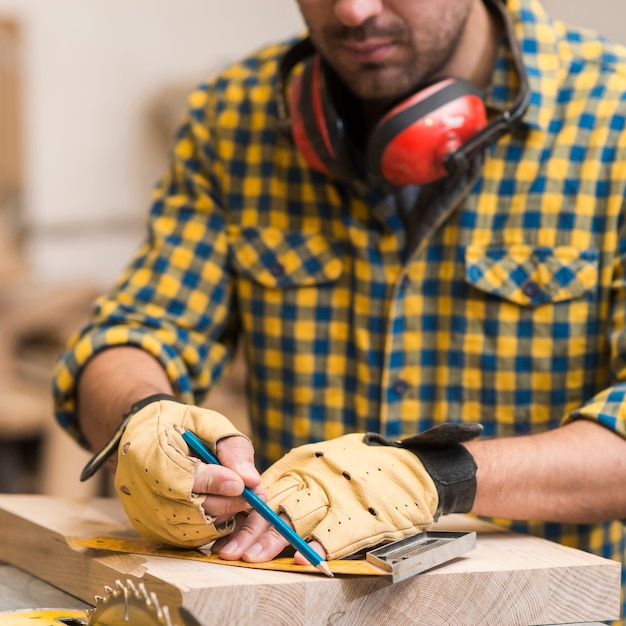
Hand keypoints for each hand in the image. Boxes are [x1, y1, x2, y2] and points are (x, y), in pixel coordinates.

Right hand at [114, 398, 261, 547]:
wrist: (141, 436)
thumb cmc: (180, 424)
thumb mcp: (207, 423)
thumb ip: (230, 448)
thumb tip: (251, 480)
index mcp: (149, 455)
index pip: (184, 479)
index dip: (216, 483)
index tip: (243, 483)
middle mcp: (140, 491)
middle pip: (191, 509)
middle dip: (227, 504)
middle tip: (252, 496)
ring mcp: (145, 515)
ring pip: (192, 529)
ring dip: (222, 517)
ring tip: (239, 501)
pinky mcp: (152, 532)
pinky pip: (188, 538)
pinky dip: (211, 528)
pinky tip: (224, 510)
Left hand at [215, 425, 480, 562]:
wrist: (414, 468)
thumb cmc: (364, 467)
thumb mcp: (325, 463)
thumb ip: (297, 480)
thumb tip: (263, 503)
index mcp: (305, 464)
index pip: (267, 491)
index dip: (246, 515)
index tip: (228, 535)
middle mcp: (318, 477)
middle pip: (277, 506)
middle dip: (252, 532)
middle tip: (231, 553)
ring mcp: (340, 495)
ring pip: (299, 519)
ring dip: (275, 542)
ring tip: (254, 559)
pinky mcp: (363, 514)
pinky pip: (335, 533)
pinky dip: (316, 547)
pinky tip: (300, 559)